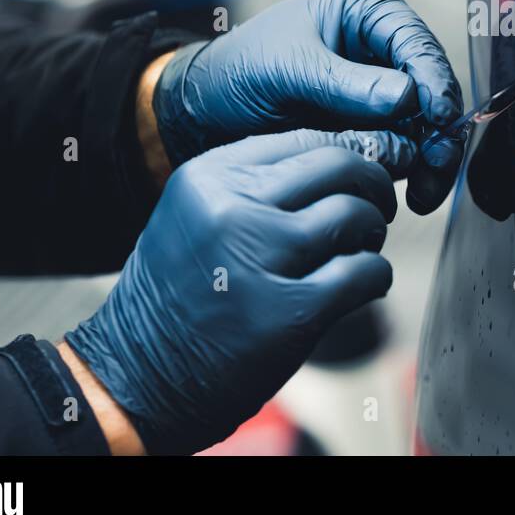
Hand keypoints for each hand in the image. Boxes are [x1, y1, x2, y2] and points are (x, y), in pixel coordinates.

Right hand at [64, 132, 399, 454]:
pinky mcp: (289, 312)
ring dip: (373, 232)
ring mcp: (260, 259)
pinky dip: (376, 275)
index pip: (305, 136)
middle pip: (339, 165)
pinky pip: (364, 271)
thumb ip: (260, 185)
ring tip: (362, 249)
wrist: (137, 378)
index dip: (350, 151)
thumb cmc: (180, 295)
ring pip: (355, 215)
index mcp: (210, 177)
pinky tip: (365, 285)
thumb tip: (351, 158)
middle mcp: (232, 208)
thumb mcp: (200, 216)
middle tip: (378, 208)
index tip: (365, 171)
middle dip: (374, 183)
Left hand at [151, 0, 462, 211]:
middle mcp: (384, 45)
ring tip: (423, 194)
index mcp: (367, 10)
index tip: (440, 117)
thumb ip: (345, 84)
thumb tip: (407, 98)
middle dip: (441, 130)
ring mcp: (384, 88)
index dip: (435, 81)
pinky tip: (407, 193)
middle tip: (437, 166)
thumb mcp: (287, 69)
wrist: (208, 111)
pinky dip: (413, 172)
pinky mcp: (378, 125)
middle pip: (434, 86)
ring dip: (432, 160)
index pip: (416, 42)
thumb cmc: (240, 70)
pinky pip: (409, 148)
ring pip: (430, 124)